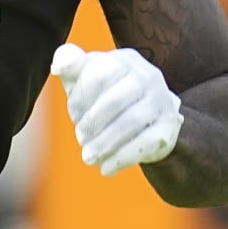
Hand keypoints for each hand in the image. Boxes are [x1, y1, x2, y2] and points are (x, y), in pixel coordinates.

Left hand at [50, 44, 182, 176]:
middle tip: (80, 138)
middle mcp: (148, 76)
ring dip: (105, 143)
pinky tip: (106, 168)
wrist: (146, 120)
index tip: (73, 116)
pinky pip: (146, 142)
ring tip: (88, 157)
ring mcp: (162, 100)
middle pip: (115, 100)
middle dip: (92, 123)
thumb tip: (58, 66)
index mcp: (124, 60)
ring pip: (131, 122)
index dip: (80, 99)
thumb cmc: (105, 95)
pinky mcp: (169, 126)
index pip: (98, 75)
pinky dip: (122, 158)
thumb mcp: (85, 77)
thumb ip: (69, 64)